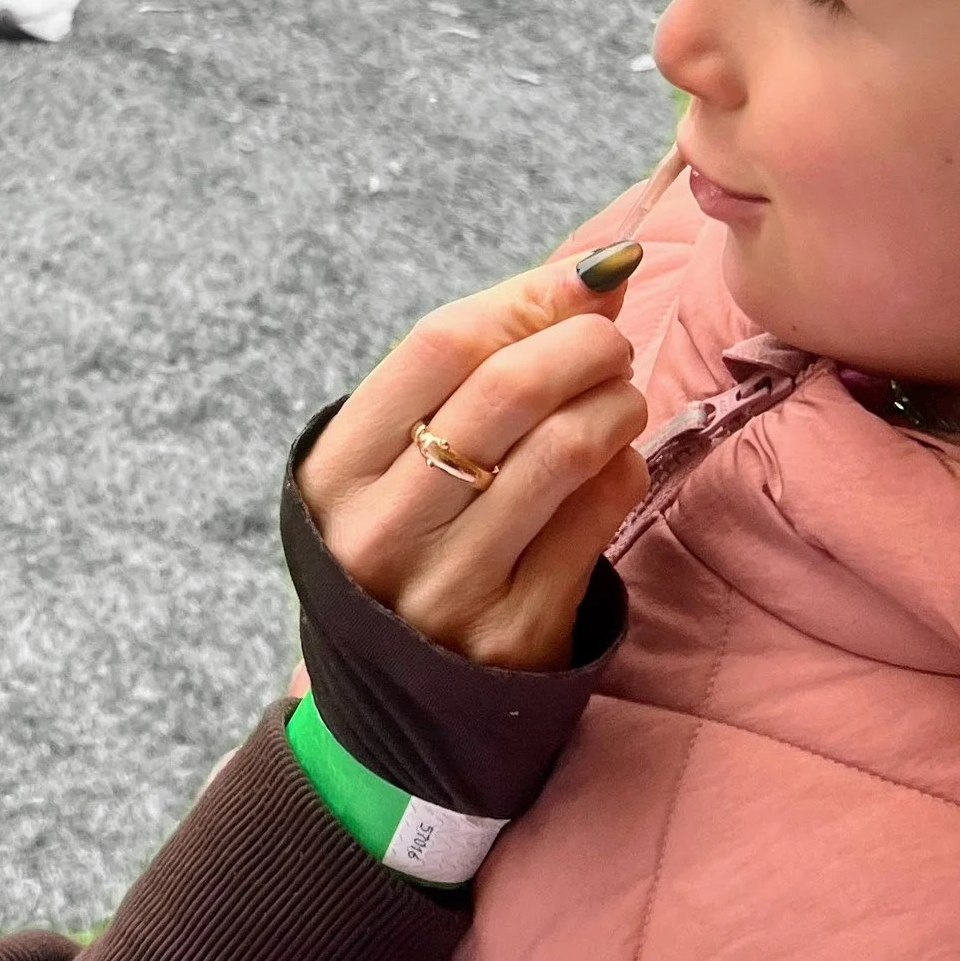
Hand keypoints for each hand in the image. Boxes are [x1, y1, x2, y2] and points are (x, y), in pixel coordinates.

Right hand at [294, 247, 649, 670]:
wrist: (400, 689)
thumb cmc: (406, 537)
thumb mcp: (395, 455)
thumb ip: (477, 361)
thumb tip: (599, 271)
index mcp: (336, 474)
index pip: (439, 343)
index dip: (525, 297)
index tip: (578, 287)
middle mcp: (384, 530)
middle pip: (509, 388)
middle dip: (586, 342)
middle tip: (607, 345)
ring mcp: (451, 586)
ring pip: (569, 446)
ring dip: (617, 400)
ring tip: (615, 399)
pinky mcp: (517, 629)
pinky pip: (601, 511)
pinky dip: (623, 466)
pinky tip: (609, 464)